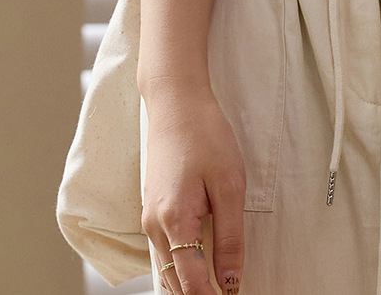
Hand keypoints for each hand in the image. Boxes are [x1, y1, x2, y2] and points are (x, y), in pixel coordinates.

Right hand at [141, 82, 246, 294]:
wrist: (177, 104)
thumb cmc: (205, 136)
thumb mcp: (229, 185)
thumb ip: (230, 237)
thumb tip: (231, 279)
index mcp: (174, 221)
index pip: (191, 282)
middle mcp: (154, 226)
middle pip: (175, 282)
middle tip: (228, 291)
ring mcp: (150, 218)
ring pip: (167, 269)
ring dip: (189, 284)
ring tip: (218, 284)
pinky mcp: (152, 210)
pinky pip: (164, 250)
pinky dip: (181, 266)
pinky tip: (201, 264)